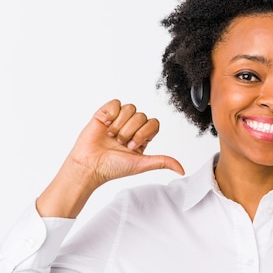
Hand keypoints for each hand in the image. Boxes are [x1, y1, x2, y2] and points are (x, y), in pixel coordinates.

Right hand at [69, 99, 184, 185]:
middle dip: (130, 131)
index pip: (153, 123)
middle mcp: (131, 127)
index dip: (143, 133)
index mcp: (141, 137)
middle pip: (141, 115)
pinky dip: (111, 114)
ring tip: (111, 136)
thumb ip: (162, 162)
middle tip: (120, 143)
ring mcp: (117, 119)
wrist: (90, 165)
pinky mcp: (104, 114)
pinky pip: (115, 103)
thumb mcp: (142, 164)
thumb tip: (181, 170)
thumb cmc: (113, 167)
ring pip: (130, 108)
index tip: (132, 146)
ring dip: (120, 124)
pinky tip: (105, 125)